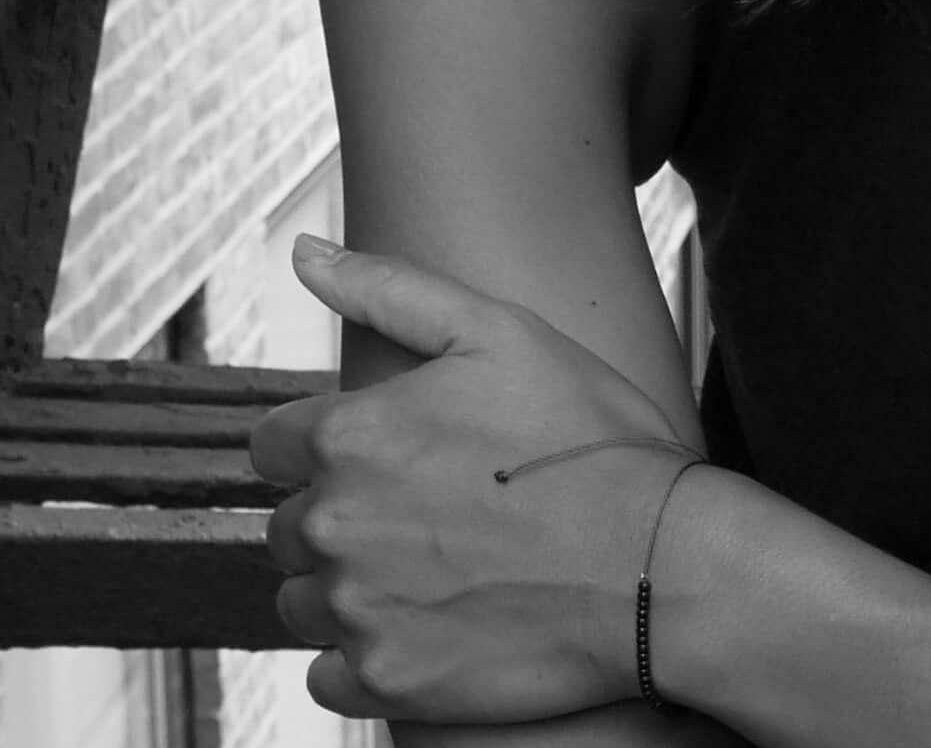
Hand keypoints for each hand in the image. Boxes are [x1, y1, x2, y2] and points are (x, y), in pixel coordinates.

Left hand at [248, 236, 697, 725]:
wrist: (657, 562)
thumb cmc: (589, 436)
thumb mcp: (500, 332)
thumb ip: (389, 289)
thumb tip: (301, 250)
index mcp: (349, 436)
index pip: (273, 444)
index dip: (330, 444)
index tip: (396, 454)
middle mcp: (332, 526)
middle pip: (289, 526)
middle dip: (344, 516)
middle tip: (436, 511)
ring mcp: (355, 610)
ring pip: (305, 601)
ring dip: (351, 586)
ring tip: (441, 568)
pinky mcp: (383, 680)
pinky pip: (331, 673)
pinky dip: (370, 654)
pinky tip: (438, 623)